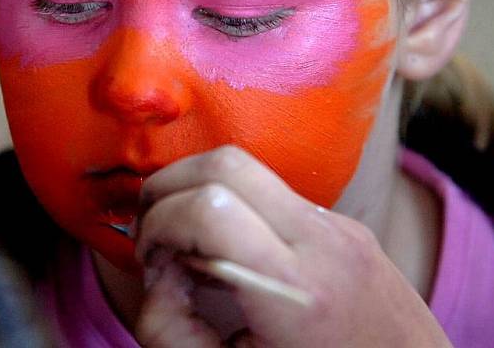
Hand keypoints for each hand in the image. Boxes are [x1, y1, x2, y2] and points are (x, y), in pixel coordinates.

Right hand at [134, 145, 451, 346]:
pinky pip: (273, 191)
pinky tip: (230, 253)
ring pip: (248, 165)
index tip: (150, 258)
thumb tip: (157, 271)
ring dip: (198, 190)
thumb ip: (171, 330)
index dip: (158, 224)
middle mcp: (322, 242)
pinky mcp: (344, 224)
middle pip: (226, 164)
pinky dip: (231, 206)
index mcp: (295, 292)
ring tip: (189, 243)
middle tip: (154, 232)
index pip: (209, 208)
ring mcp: (339, 226)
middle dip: (168, 186)